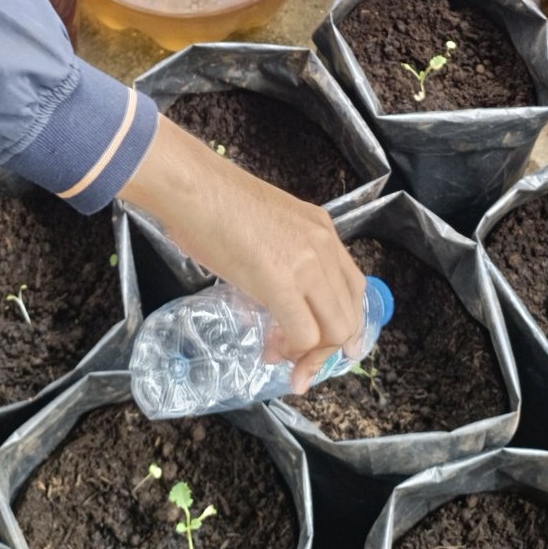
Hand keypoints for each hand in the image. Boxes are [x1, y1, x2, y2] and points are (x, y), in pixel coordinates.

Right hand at [121, 115, 367, 392]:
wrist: (193, 186)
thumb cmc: (213, 201)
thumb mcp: (267, 226)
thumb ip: (282, 256)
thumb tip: (271, 288)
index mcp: (322, 229)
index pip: (353, 288)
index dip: (342, 324)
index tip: (320, 343)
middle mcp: (325, 245)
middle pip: (349, 315)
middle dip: (327, 350)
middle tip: (296, 362)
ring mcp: (308, 262)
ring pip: (335, 330)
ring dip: (311, 356)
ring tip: (280, 357)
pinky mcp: (283, 281)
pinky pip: (305, 333)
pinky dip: (293, 354)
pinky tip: (271, 351)